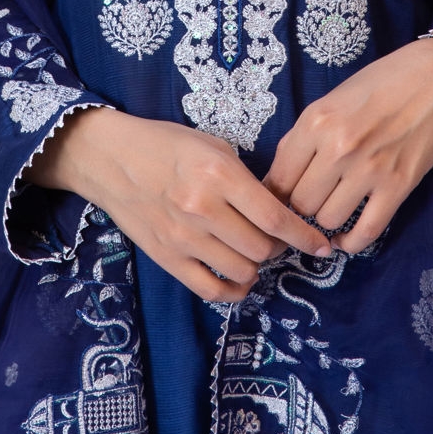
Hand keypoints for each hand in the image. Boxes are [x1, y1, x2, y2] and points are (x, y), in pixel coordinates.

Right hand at [28, 107, 333, 301]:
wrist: (111, 158)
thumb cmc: (166, 144)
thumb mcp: (213, 146)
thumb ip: (246, 179)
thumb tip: (279, 210)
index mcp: (219, 174)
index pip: (275, 217)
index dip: (305, 236)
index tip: (322, 244)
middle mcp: (202, 208)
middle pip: (262, 249)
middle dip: (280, 248)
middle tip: (278, 238)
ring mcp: (183, 237)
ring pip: (242, 271)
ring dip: (257, 265)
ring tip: (254, 251)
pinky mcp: (166, 257)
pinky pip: (210, 289)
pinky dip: (233, 289)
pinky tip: (239, 277)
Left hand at [263, 37, 432, 253]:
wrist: (431, 80)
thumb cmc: (376, 86)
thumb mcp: (328, 102)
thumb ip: (301, 139)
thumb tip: (275, 180)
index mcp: (316, 122)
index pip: (280, 178)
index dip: (276, 194)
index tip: (280, 200)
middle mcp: (339, 148)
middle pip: (302, 204)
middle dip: (302, 207)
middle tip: (312, 199)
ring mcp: (369, 170)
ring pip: (329, 220)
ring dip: (327, 220)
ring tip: (333, 206)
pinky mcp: (397, 187)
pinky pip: (366, 232)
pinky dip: (351, 243)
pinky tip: (344, 239)